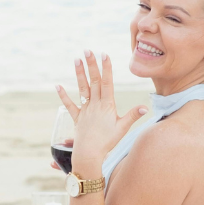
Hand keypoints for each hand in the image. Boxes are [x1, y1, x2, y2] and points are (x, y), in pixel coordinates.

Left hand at [58, 51, 146, 174]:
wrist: (90, 154)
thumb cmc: (108, 142)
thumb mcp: (123, 128)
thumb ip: (133, 116)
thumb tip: (145, 107)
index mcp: (107, 105)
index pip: (107, 82)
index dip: (106, 68)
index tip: (104, 54)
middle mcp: (95, 105)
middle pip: (94, 81)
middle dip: (91, 65)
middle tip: (88, 50)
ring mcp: (85, 110)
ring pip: (82, 89)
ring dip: (79, 74)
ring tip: (77, 60)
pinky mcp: (77, 118)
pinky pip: (69, 105)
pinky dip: (63, 95)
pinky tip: (57, 85)